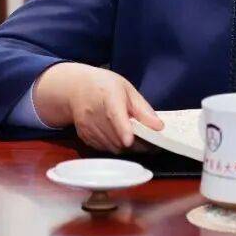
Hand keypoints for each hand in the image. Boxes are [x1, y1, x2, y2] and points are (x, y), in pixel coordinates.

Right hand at [33, 63, 163, 152]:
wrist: (76, 88)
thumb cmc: (104, 85)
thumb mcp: (127, 89)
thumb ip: (143, 109)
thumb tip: (158, 126)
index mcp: (108, 96)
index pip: (114, 115)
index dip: (122, 129)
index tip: (130, 140)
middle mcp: (94, 113)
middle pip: (116, 137)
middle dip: (137, 144)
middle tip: (152, 144)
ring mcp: (87, 127)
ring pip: (112, 147)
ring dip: (128, 147)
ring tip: (138, 139)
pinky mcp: (85, 137)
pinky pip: (105, 149)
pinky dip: (116, 147)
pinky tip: (120, 137)